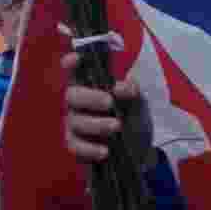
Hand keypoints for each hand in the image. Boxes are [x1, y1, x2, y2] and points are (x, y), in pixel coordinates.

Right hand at [62, 52, 154, 166]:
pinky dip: (89, 149)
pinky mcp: (77, 145)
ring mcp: (75, 124)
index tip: (76, 59)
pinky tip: (105, 151)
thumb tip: (124, 87)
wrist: (139, 149)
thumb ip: (132, 91)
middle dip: (90, 98)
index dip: (71, 63)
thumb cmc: (133, 117)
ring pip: (75, 122)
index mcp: (90, 85)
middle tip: (109, 102)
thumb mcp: (139, 102)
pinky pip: (75, 147)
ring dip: (96, 124)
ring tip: (117, 126)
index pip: (75, 71)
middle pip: (72, 96)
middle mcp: (78, 103)